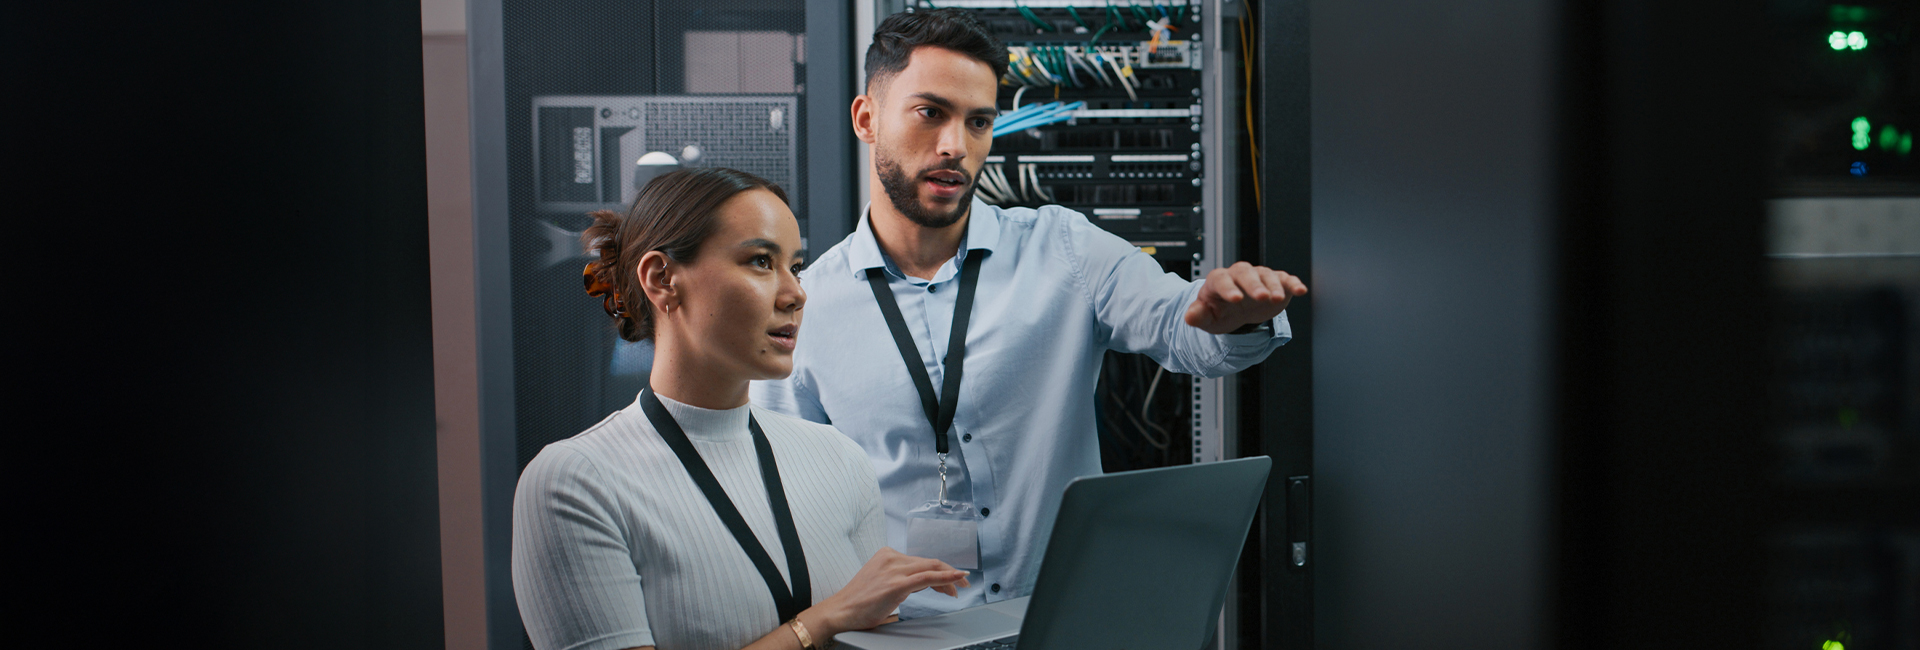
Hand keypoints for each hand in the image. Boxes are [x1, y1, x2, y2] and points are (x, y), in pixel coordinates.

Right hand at [799, 548, 969, 637]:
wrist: (840, 611)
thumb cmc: (859, 602)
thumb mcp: (882, 582)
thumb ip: (901, 578)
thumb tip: (923, 583)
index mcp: (887, 555)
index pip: (921, 561)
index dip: (940, 571)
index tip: (950, 580)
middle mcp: (892, 558)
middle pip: (929, 563)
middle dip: (950, 573)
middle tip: (963, 583)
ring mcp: (894, 570)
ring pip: (931, 568)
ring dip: (950, 578)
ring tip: (960, 588)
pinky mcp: (897, 584)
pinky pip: (927, 578)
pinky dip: (946, 577)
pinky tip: (958, 578)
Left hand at [1184, 262, 1307, 333]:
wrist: (1234, 309)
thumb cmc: (1219, 311)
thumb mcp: (1206, 318)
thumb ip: (1198, 316)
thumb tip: (1190, 317)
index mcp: (1218, 281)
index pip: (1221, 280)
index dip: (1228, 289)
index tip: (1235, 299)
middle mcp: (1239, 275)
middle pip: (1246, 274)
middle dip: (1254, 285)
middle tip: (1262, 297)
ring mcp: (1258, 277)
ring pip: (1266, 275)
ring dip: (1273, 286)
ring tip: (1278, 298)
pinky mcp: (1276, 282)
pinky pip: (1285, 279)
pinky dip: (1293, 283)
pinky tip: (1300, 290)